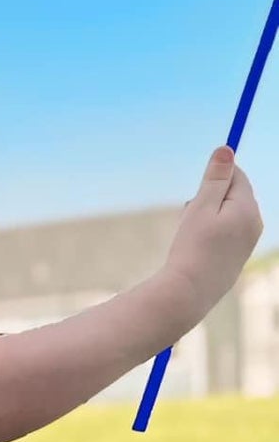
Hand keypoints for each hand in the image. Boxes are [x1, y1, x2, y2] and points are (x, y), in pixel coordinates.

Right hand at [161, 146, 263, 318]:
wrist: (189, 292)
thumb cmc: (192, 248)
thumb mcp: (201, 207)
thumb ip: (215, 178)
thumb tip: (227, 149)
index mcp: (247, 208)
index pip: (237, 176)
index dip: (214, 179)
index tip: (197, 195)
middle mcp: (254, 223)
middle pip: (233, 195)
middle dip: (209, 199)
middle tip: (190, 218)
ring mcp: (248, 242)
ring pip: (228, 214)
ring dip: (208, 217)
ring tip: (191, 236)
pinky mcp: (238, 256)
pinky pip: (227, 233)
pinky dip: (211, 234)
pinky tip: (197, 249)